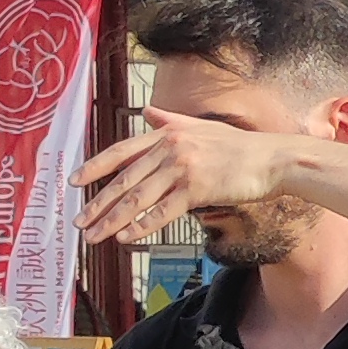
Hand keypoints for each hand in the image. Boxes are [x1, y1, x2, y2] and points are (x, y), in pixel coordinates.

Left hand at [78, 109, 293, 243]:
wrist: (272, 159)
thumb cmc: (240, 147)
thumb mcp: (201, 128)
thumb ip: (170, 120)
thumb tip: (147, 110)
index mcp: (167, 133)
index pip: (121, 151)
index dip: (94, 167)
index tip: (74, 181)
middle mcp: (170, 148)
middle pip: (124, 180)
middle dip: (98, 204)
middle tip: (79, 221)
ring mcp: (183, 168)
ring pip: (138, 199)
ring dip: (112, 221)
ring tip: (95, 236)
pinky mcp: (197, 189)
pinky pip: (161, 212)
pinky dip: (141, 226)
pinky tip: (126, 238)